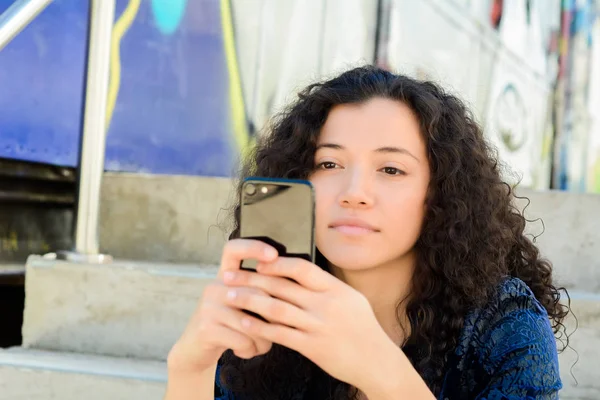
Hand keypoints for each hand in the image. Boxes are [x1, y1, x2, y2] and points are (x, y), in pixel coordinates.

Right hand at [167, 239, 279, 373]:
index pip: (233, 249)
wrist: (194, 350)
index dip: (254, 247)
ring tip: (261, 345)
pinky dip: (251, 350)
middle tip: (277, 331)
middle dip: (273, 319)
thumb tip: (293, 288)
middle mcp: (214, 287)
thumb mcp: (238, 304)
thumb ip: (257, 292)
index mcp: (224, 277)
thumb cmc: (228, 326)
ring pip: (252, 322)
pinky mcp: (207, 329)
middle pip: (257, 293)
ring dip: (263, 340)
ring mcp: (209, 307)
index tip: (274, 254)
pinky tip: (246, 351)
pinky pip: (243, 340)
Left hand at [221, 255, 395, 389]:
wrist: (377, 362)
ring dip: (248, 301)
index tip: (256, 263)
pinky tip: (243, 323)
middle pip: (281, 285)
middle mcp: (326, 304)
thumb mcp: (352, 299)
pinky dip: (259, 327)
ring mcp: (319, 325)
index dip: (276, 263)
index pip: (301, 267)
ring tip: (229, 296)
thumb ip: (328, 287)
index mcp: (336, 288)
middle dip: (251, 279)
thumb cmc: (363, 329)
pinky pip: (280, 334)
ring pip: (276, 308)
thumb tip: (301, 272)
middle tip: (229, 276)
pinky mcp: (312, 346)